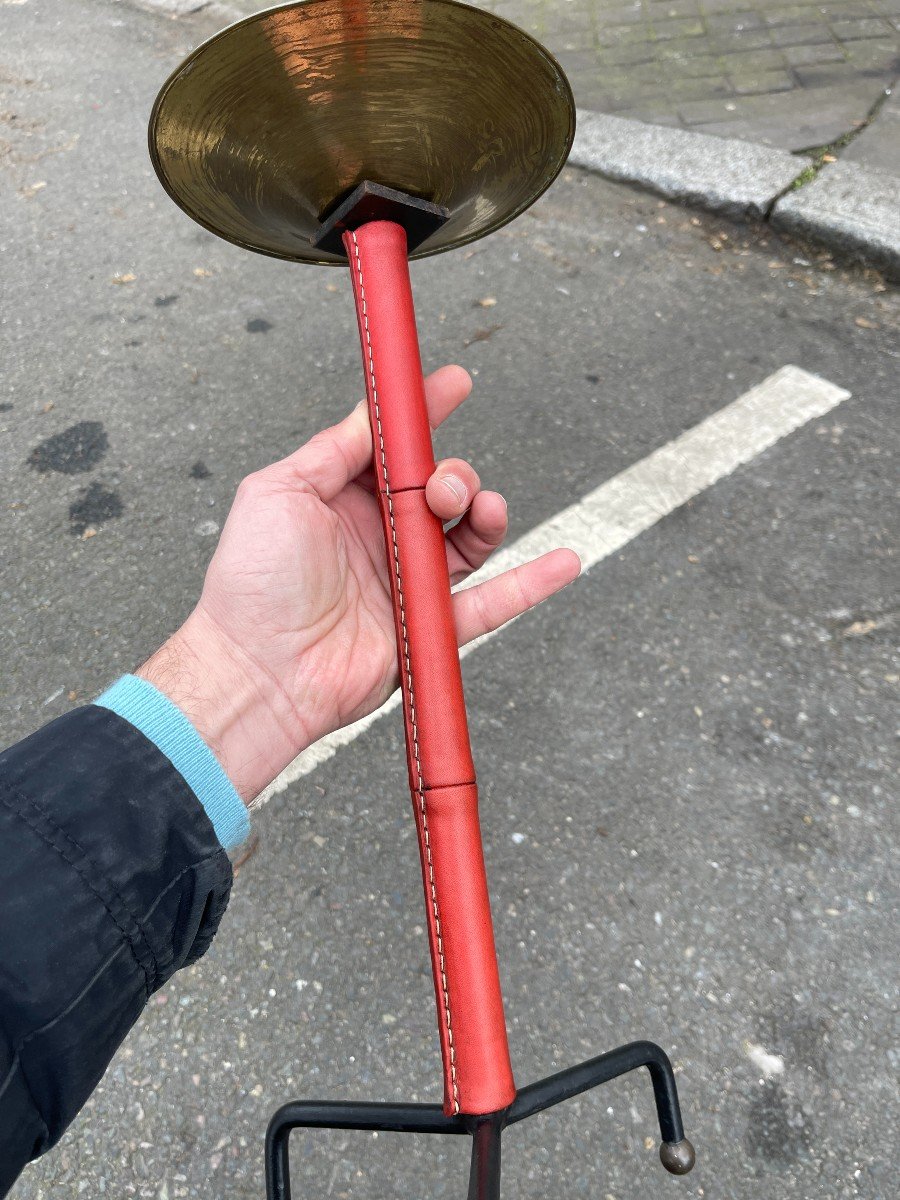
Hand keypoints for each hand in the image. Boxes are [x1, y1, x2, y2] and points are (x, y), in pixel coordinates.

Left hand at [138, 366, 579, 800]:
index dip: (427, 414)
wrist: (258, 671)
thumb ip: (335, 448)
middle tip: (443, 488)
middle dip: (455, 475)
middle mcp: (380, 538)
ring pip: (470, 539)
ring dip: (488, 515)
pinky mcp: (428, 628)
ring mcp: (408, 583)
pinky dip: (531, 584)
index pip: (397, 449)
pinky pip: (491, 603)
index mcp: (343, 501)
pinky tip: (565, 560)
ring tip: (481, 510)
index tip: (455, 382)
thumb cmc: (252, 582)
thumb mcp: (280, 490)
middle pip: (442, 491)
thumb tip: (378, 410)